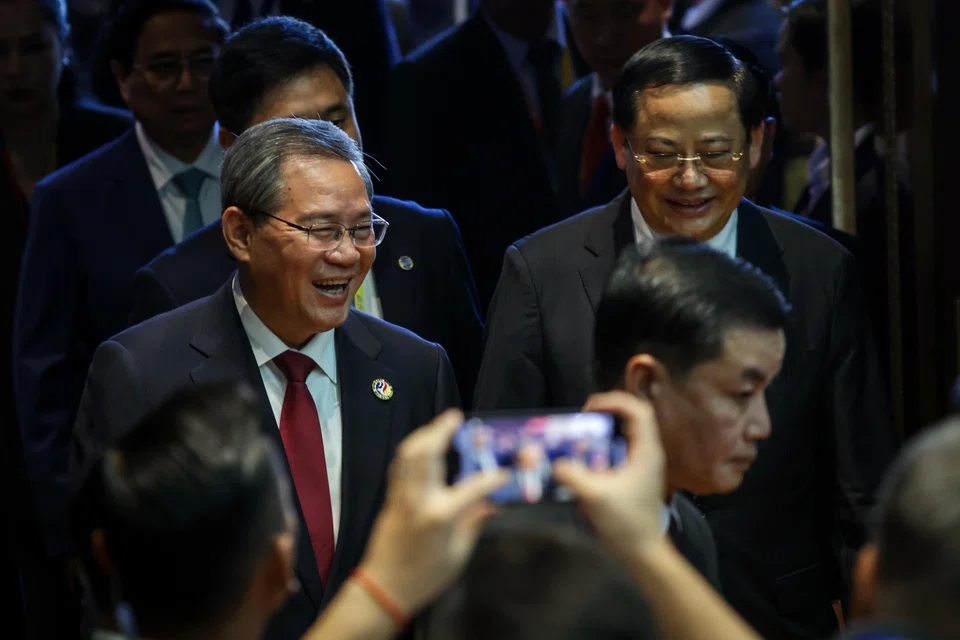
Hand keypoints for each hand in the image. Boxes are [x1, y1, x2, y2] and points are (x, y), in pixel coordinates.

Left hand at [357, 409, 508, 614]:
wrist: (383, 590)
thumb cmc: (425, 578)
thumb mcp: (458, 555)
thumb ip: (473, 523)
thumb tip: (491, 504)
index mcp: (439, 516)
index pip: (472, 487)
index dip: (491, 478)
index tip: (504, 472)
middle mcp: (418, 499)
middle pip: (427, 453)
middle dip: (440, 430)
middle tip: (455, 417)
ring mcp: (400, 496)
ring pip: (408, 455)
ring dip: (424, 435)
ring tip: (440, 426)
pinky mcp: (390, 499)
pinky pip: (400, 466)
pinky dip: (412, 451)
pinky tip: (422, 448)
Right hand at [553, 391, 665, 558]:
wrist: (643, 551)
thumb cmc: (626, 522)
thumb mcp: (595, 496)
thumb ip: (572, 475)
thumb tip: (554, 462)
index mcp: (646, 450)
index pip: (637, 410)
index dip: (613, 401)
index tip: (587, 410)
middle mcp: (647, 452)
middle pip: (632, 416)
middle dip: (605, 413)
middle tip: (581, 420)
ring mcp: (642, 464)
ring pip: (625, 432)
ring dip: (602, 430)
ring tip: (579, 437)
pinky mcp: (635, 475)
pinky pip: (619, 448)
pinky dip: (602, 447)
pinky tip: (585, 459)